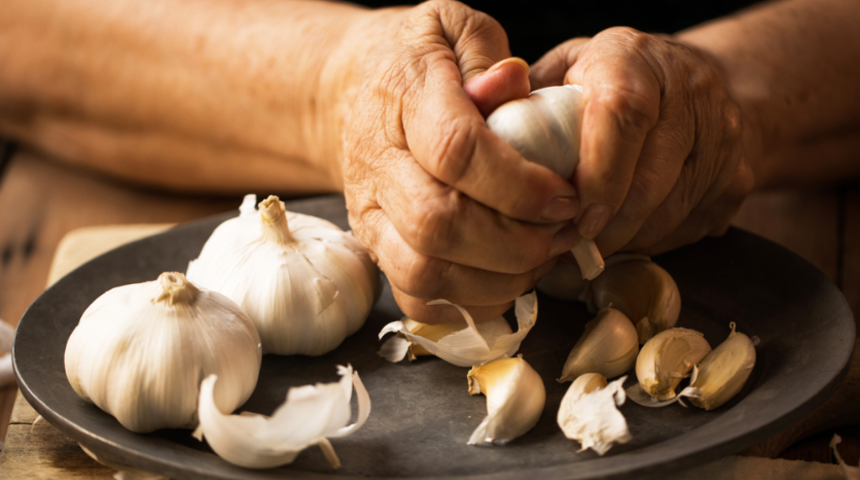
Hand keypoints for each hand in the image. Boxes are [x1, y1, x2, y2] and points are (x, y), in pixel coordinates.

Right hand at [341, 1, 580, 322]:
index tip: (566, 197)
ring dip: (497, 279)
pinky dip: (468, 303)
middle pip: (438, 225)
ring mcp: (370, 214)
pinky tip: (505, 277)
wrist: (351, 93)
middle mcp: (378, 164)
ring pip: (425, 271)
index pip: (456, 152)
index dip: (518, 185)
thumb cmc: (417, 60)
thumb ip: (488, 55)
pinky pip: (416, 297)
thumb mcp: (453, 29)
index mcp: (403, 99)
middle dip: (515, 243)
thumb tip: (515, 84)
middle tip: (562, 233)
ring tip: (540, 256)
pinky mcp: (374, 247)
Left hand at [530, 27, 755, 255]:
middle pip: (649, 178)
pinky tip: (622, 239)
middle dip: (603, 225)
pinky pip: (689, 227)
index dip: (597, 173)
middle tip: (567, 247)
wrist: (701, 86)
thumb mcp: (564, 73)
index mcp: (633, 59)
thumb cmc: (607, 84)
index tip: (573, 215)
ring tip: (587, 248)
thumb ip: (522, 101)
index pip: (623, 114)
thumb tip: (477, 136)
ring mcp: (722, 137)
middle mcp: (688, 91)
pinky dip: (649, 242)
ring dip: (623, 241)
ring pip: (670, 212)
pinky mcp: (736, 178)